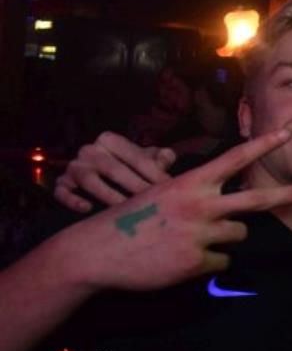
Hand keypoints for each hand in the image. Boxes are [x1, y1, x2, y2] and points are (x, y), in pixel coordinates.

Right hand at [55, 131, 176, 212]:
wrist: (99, 173)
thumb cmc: (129, 166)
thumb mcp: (144, 158)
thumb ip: (159, 157)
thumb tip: (168, 157)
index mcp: (110, 140)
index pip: (137, 158)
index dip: (155, 175)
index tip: (170, 189)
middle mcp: (89, 150)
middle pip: (115, 170)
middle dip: (136, 187)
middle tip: (152, 204)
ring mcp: (74, 167)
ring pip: (90, 181)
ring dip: (109, 196)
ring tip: (126, 210)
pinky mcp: (62, 183)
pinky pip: (63, 192)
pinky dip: (73, 200)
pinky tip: (88, 209)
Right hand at [57, 130, 291, 291]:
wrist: (98, 250)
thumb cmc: (132, 219)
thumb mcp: (163, 193)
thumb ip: (197, 193)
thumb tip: (226, 201)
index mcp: (192, 182)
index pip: (235, 158)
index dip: (263, 145)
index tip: (288, 133)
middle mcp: (201, 204)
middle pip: (257, 199)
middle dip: (290, 195)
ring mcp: (201, 233)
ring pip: (238, 234)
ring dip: (223, 238)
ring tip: (190, 240)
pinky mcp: (197, 261)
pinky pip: (223, 262)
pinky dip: (209, 263)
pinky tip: (182, 260)